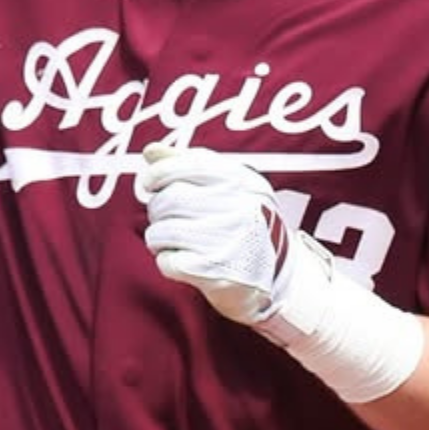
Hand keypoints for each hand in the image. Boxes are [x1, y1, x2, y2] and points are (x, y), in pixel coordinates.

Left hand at [135, 145, 321, 326]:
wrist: (278, 279)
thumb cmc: (245, 226)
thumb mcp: (230, 187)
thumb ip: (189, 164)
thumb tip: (151, 150)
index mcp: (242, 182)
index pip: (187, 166)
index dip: (158, 174)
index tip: (150, 184)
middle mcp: (239, 209)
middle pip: (169, 200)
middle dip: (158, 210)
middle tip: (167, 219)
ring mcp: (228, 241)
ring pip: (163, 231)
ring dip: (158, 238)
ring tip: (173, 242)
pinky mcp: (214, 273)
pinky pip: (167, 261)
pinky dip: (166, 262)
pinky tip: (182, 260)